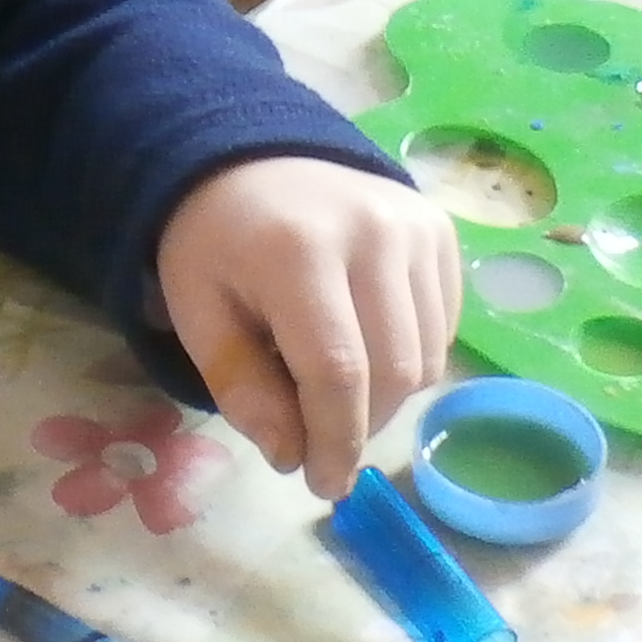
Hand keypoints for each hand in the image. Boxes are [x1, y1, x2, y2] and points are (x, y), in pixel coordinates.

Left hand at [153, 156, 461, 499]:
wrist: (251, 157)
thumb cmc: (216, 244)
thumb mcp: (197, 313)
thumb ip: (241, 386)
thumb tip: (291, 455)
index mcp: (297, 250)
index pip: (337, 371)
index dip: (334, 440)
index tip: (322, 484)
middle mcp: (372, 232)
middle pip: (392, 372)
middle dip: (358, 427)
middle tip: (322, 445)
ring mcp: (416, 227)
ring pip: (427, 359)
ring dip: (386, 401)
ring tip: (335, 392)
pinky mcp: (441, 231)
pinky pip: (444, 329)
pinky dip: (409, 361)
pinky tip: (365, 348)